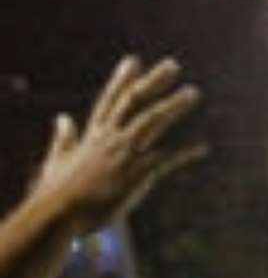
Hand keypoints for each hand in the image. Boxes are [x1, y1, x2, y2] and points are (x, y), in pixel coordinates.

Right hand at [33, 56, 205, 234]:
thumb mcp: (57, 161)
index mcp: (92, 137)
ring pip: (152, 121)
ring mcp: (124, 155)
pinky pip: (167, 159)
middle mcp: (110, 139)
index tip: (133, 60)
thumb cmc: (54, 195)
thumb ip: (63, 138)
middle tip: (173, 64)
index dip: (121, 80)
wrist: (57, 218)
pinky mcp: (136, 175)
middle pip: (134, 102)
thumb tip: (62, 116)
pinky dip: (186, 152)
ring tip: (193, 92)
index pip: (109, 101)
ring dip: (173, 105)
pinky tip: (203, 147)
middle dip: (154, 81)